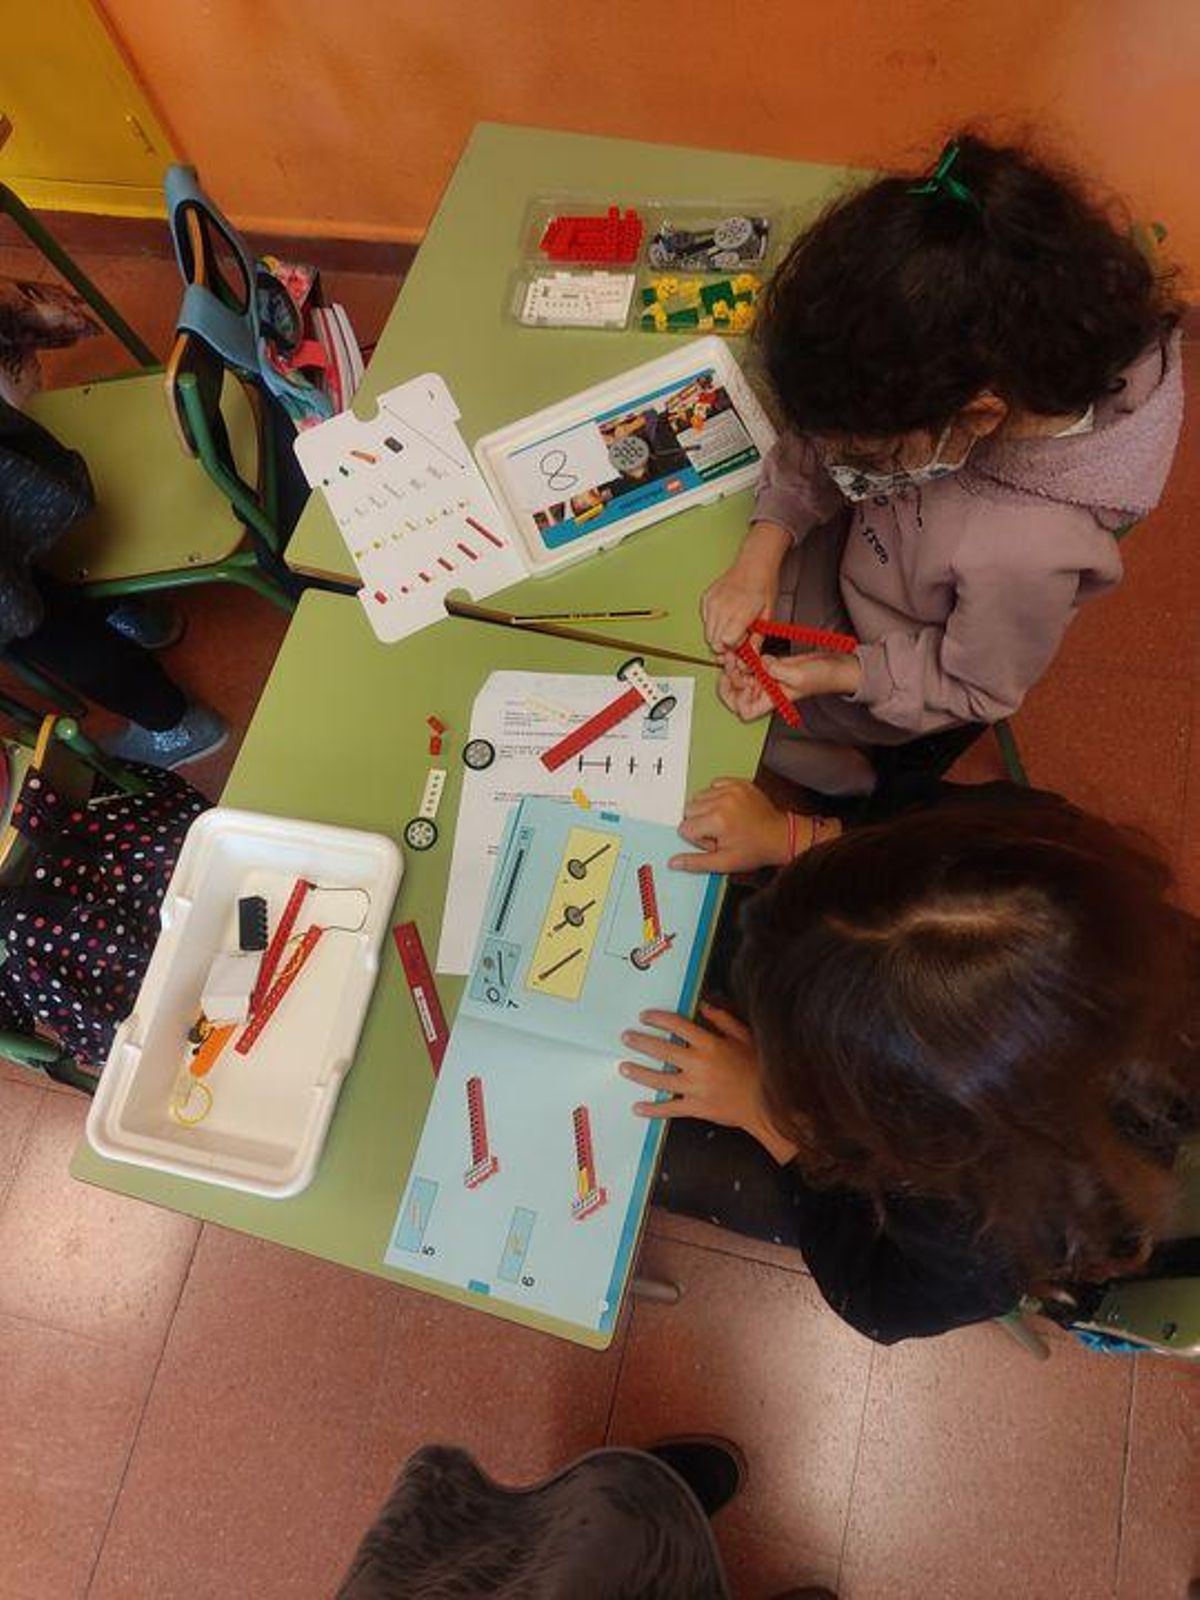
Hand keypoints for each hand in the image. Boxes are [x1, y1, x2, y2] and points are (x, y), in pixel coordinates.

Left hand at [619, 1003, 796, 1161]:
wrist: (767, 1105)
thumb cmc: (759, 1069)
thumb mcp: (746, 1037)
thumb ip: (723, 1020)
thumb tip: (704, 1007)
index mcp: (710, 1045)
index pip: (677, 1026)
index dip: (658, 1019)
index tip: (645, 1017)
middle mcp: (698, 1065)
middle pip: (662, 1051)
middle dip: (641, 1042)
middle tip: (626, 1038)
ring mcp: (695, 1088)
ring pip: (659, 1079)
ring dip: (639, 1073)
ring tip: (624, 1067)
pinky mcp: (696, 1108)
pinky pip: (669, 1108)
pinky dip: (652, 1109)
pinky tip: (638, 1107)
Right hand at [670, 778, 788, 873]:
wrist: (780, 836)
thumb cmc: (754, 850)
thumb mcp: (724, 862)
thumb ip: (696, 862)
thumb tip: (673, 862)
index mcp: (717, 820)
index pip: (685, 828)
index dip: (697, 839)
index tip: (714, 843)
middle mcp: (722, 800)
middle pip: (689, 810)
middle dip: (699, 824)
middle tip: (720, 834)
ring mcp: (731, 789)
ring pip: (699, 797)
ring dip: (706, 810)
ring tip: (725, 822)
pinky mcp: (738, 783)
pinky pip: (713, 785)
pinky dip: (716, 796)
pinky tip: (728, 810)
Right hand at [701, 521, 790, 650]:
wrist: (754, 565)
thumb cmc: (763, 586)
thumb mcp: (768, 615)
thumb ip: (758, 639)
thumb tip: (752, 655)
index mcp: (740, 612)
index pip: (725, 643)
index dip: (734, 647)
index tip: (742, 642)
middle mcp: (722, 607)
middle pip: (713, 641)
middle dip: (725, 645)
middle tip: (738, 636)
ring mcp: (712, 603)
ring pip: (707, 633)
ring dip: (719, 635)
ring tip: (732, 625)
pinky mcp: (706, 599)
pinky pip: (705, 621)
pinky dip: (714, 623)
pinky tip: (726, 615)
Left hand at [717, 649, 861, 721]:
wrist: (833, 666)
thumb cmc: (822, 678)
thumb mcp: (799, 675)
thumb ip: (777, 670)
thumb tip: (761, 663)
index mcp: (770, 701)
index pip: (743, 711)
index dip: (736, 699)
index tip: (739, 682)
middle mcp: (765, 692)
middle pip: (736, 694)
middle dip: (730, 679)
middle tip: (730, 664)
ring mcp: (766, 679)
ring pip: (739, 677)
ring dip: (734, 666)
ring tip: (736, 654)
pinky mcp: (768, 666)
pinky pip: (749, 665)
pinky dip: (744, 657)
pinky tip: (745, 650)